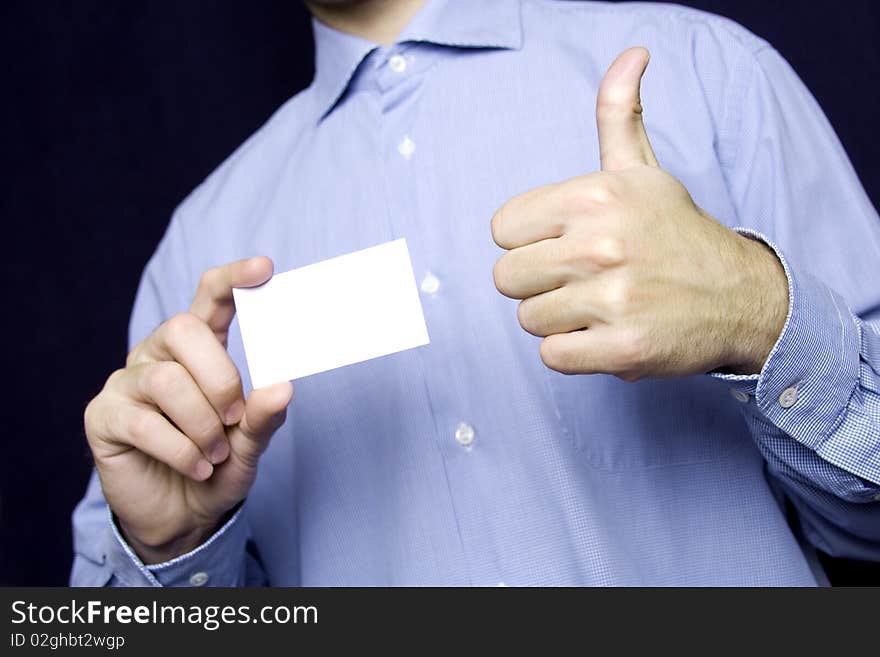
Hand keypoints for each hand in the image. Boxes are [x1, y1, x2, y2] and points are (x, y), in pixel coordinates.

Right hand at [84, 258, 293, 562]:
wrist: (182, 517)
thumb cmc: (218, 468)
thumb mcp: (250, 444)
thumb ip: (264, 416)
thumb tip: (284, 386)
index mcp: (198, 349)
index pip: (210, 297)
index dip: (233, 279)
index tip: (265, 268)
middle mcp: (158, 354)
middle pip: (184, 329)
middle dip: (220, 378)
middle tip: (234, 420)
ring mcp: (126, 383)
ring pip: (167, 380)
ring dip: (202, 425)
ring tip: (214, 454)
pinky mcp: (104, 417)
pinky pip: (144, 422)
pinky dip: (181, 451)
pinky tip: (195, 467)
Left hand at [491, 48, 787, 379]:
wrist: (740, 296)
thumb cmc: (677, 233)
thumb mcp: (645, 170)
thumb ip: (620, 116)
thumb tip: (632, 53)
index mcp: (594, 195)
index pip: (501, 229)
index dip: (528, 241)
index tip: (564, 243)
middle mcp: (601, 243)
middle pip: (506, 277)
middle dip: (538, 282)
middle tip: (584, 278)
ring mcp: (613, 298)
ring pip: (529, 319)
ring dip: (559, 319)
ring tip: (602, 305)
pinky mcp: (623, 348)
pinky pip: (553, 356)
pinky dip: (575, 352)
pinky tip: (608, 333)